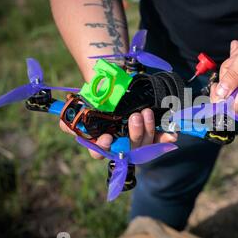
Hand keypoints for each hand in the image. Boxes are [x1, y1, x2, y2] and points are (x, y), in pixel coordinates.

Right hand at [59, 108, 176, 158]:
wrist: (118, 85)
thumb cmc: (99, 97)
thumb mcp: (81, 105)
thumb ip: (69, 119)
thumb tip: (65, 125)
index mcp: (102, 141)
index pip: (100, 152)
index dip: (103, 148)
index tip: (106, 137)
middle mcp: (121, 144)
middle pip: (128, 149)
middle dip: (133, 134)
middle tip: (135, 116)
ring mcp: (137, 140)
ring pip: (144, 143)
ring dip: (147, 129)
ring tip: (146, 112)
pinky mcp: (152, 134)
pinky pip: (160, 141)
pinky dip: (166, 138)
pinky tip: (172, 134)